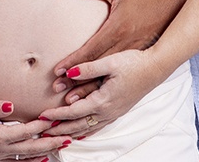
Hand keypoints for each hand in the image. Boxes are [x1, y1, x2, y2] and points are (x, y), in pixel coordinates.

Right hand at [0, 99, 69, 160]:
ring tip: (61, 146)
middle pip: (29, 148)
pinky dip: (32, 161)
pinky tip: (43, 158)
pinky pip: (17, 161)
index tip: (54, 119)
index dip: (40, 126)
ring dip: (45, 151)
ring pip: (26, 156)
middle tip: (67, 138)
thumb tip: (10, 105)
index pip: (24, 132)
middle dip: (50, 143)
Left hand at [37, 49, 168, 137]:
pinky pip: (98, 126)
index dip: (57, 115)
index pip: (74, 112)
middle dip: (59, 129)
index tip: (42, 116)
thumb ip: (87, 68)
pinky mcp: (118, 111)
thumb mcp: (109, 62)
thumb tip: (68, 73)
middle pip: (78, 125)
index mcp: (103, 100)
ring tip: (55, 135)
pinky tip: (79, 132)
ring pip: (88, 128)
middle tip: (42, 132)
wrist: (155, 68)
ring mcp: (114, 113)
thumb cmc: (134, 63)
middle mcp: (108, 111)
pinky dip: (85, 131)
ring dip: (70, 132)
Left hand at [49, 0, 192, 100]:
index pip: (90, 49)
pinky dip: (104, 86)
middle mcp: (123, 45)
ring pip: (107, 76)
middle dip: (76, 79)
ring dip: (88, 87)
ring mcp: (131, 54)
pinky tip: (94, 95)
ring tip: (71, 99)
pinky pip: (118, 76)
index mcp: (117, 30)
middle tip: (57, 87)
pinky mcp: (137, 58)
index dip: (73, 61)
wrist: (172, 10)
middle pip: (96, 67)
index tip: (57, 70)